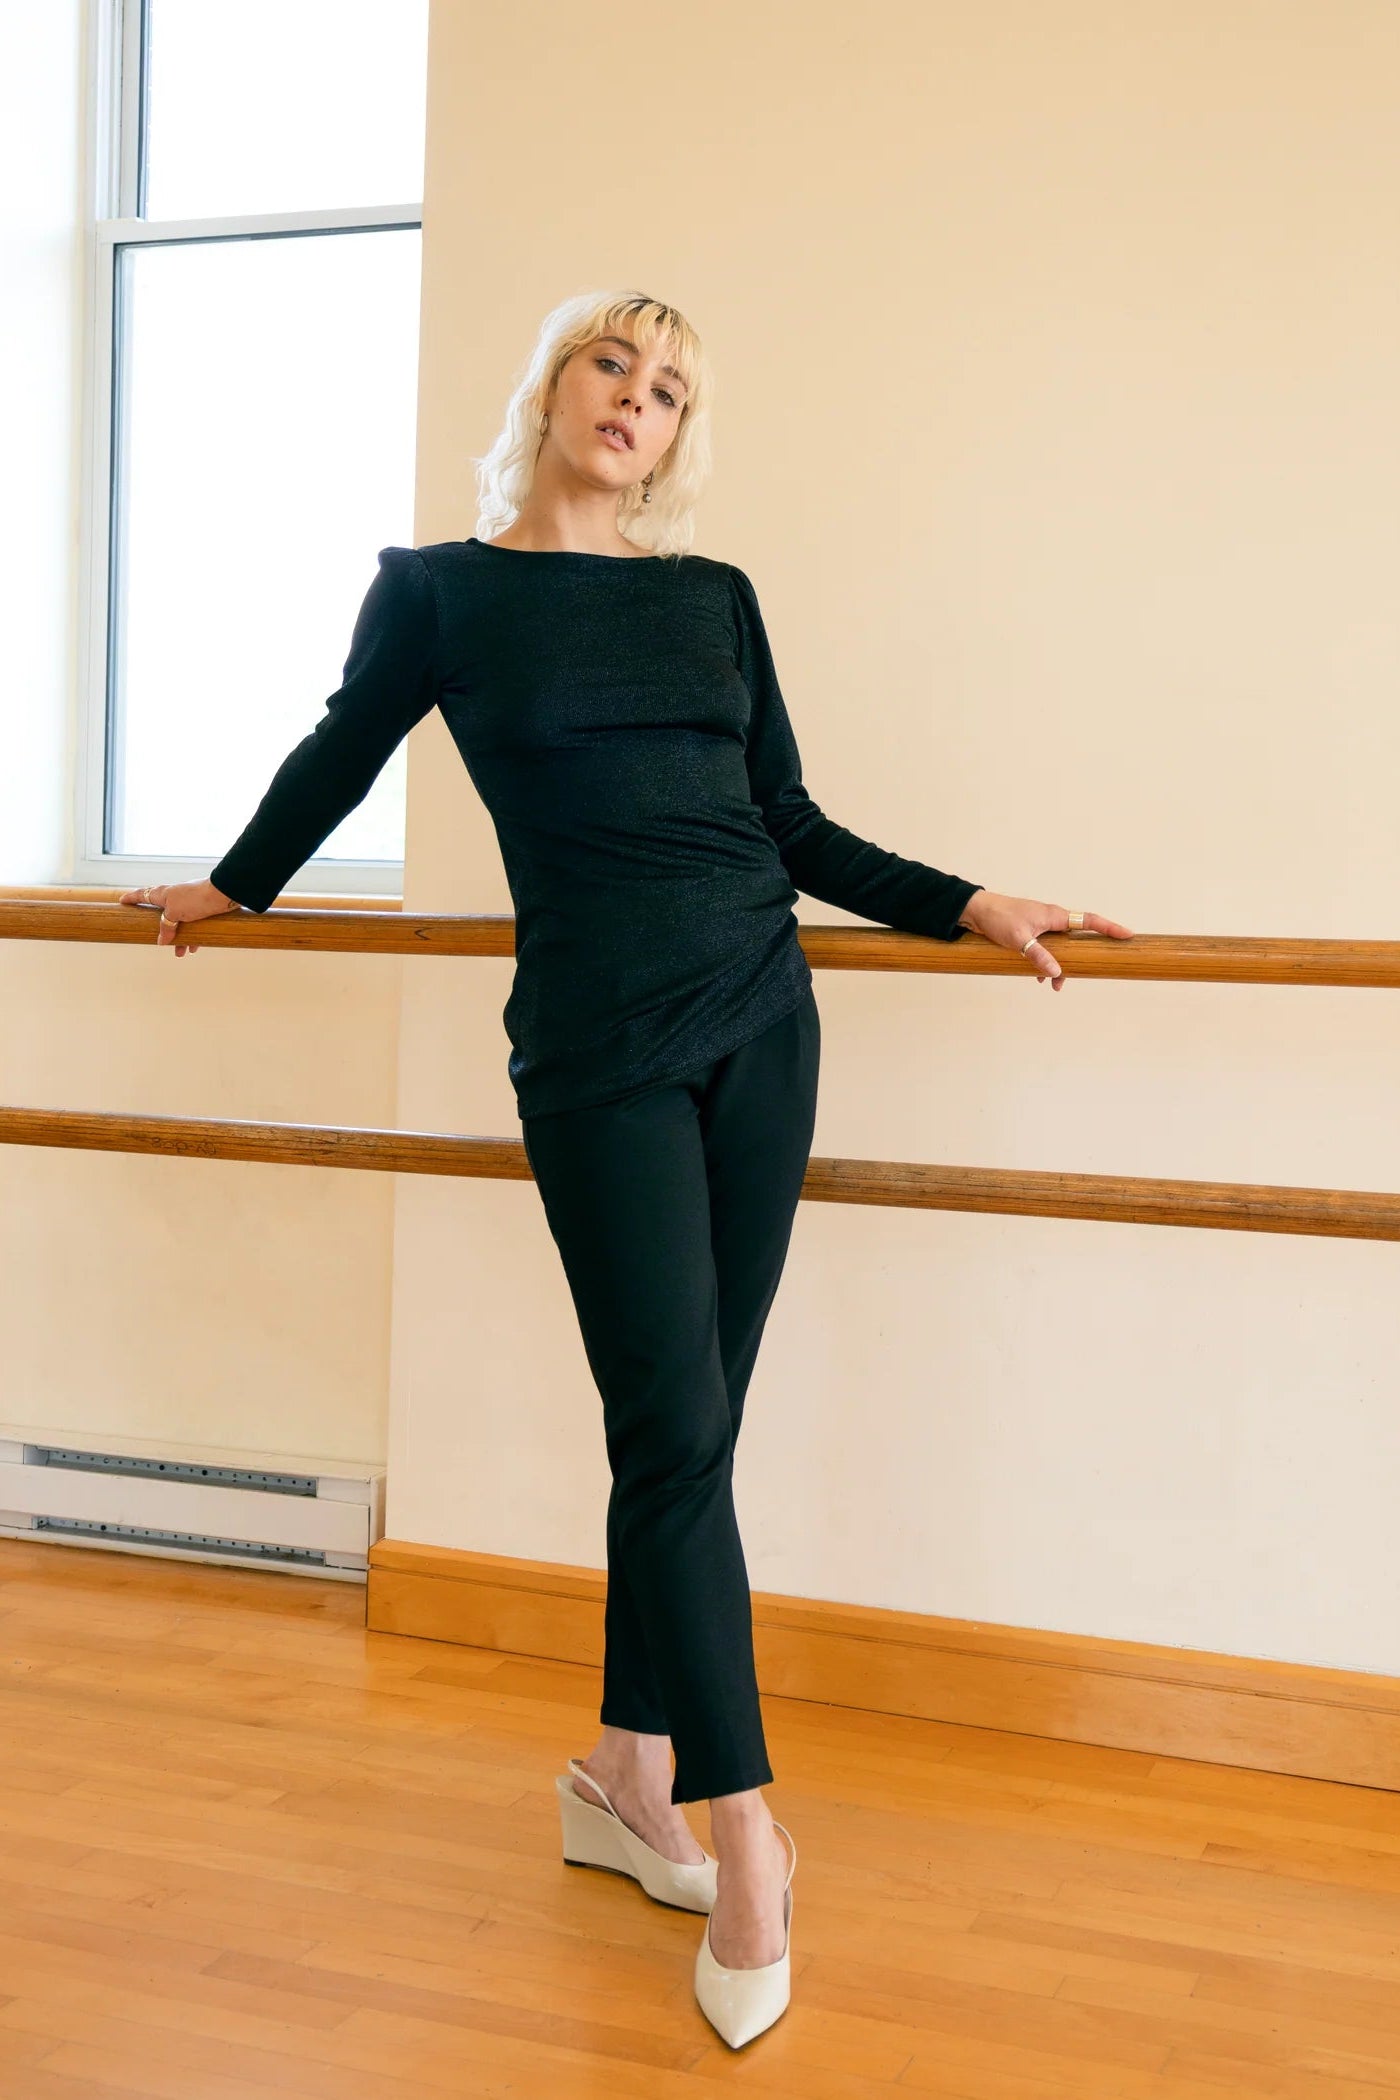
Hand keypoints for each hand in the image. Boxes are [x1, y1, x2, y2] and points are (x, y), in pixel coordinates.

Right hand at [117, 878, 241, 957]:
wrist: (224, 894)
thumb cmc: (196, 899)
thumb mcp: (175, 913)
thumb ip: (166, 927)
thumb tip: (161, 941)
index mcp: (164, 894)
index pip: (142, 894)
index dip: (132, 898)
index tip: (122, 902)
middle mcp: (175, 897)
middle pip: (162, 914)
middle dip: (161, 929)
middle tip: (156, 939)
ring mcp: (189, 904)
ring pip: (179, 923)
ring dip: (179, 938)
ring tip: (179, 953)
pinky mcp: (202, 910)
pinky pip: (193, 926)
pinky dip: (192, 937)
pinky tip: (193, 948)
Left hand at [956, 888, 1133, 989]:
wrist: (977, 911)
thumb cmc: (999, 918)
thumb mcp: (1019, 939)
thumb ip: (1039, 956)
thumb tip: (1057, 972)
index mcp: (1055, 916)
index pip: (1089, 921)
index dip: (1110, 928)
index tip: (1128, 935)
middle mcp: (1052, 920)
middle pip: (1078, 939)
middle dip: (1084, 957)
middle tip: (1092, 971)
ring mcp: (1043, 927)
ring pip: (1062, 948)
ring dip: (1061, 966)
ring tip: (1055, 985)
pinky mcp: (1032, 933)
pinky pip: (1047, 950)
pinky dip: (1046, 964)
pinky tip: (1039, 977)